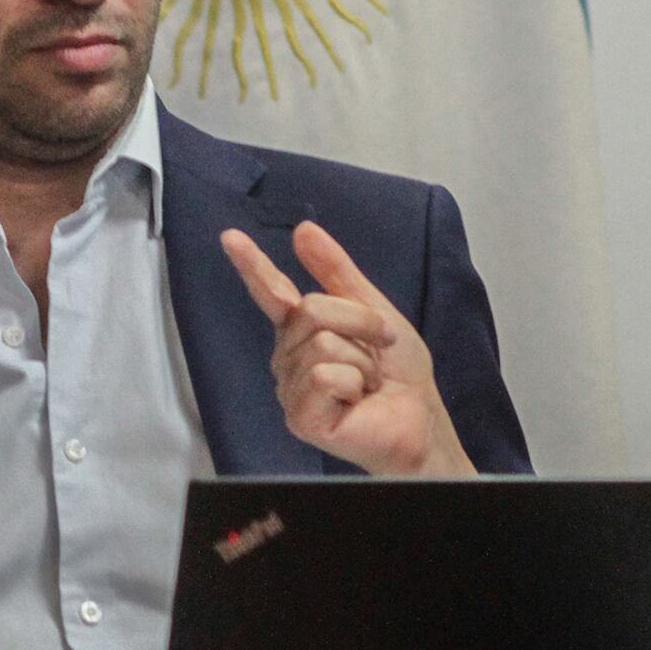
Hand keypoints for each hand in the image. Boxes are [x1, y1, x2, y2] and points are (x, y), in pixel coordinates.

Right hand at [222, 221, 471, 477]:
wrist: (421, 419)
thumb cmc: (399, 373)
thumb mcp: (374, 309)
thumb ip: (337, 271)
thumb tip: (302, 230)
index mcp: (303, 330)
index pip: (272, 292)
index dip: (251, 265)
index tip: (229, 237)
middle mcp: (289, 358)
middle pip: (311, 310)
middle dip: (359, 322)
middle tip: (380, 351)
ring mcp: (291, 389)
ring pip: (321, 343)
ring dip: (362, 359)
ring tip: (368, 383)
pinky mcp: (300, 417)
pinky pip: (324, 375)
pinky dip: (354, 383)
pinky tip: (357, 402)